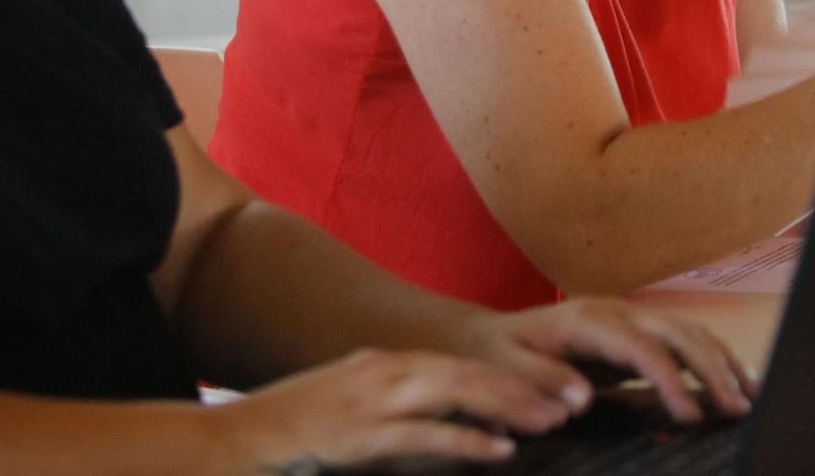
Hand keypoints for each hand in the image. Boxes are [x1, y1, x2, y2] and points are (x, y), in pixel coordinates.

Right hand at [218, 346, 578, 470]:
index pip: (464, 364)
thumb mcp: (360, 413)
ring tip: (551, 421)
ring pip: (453, 393)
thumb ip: (406, 418)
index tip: (561, 388)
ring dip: (508, 406)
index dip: (515, 375)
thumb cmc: (300, 431)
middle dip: (525, 385)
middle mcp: (385, 373)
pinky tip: (500, 451)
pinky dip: (464, 441)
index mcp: (389, 366)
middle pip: (469, 371)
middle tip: (577, 400)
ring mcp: (370, 401)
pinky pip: (421, 436)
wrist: (238, 439)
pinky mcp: (357, 435)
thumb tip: (459, 433)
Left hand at [458, 298, 756, 425]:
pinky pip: (683, 339)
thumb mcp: (507, 369)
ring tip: (750, 398)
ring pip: (688, 330)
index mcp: (586, 322)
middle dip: (712, 368)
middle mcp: (614, 311)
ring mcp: (628, 316)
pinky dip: (713, 358)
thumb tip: (582, 401)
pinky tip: (733, 384)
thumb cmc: (498, 357)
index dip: (670, 380)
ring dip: (721, 361)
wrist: (489, 336)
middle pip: (677, 332)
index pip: (641, 347)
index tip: (691, 416)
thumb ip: (542, 382)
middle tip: (737, 410)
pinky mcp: (635, 329)